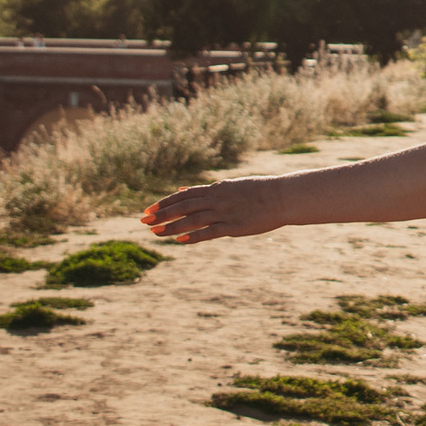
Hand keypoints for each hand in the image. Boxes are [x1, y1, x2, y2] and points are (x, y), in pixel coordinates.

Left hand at [142, 178, 289, 245]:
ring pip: (192, 219)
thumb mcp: (229, 186)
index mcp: (216, 189)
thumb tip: (184, 188)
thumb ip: (206, 190)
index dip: (165, 202)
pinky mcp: (233, 226)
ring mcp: (224, 213)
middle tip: (143, 221)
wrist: (281, 197)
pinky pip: (209, 232)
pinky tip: (179, 240)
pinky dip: (193, 235)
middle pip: (183, 206)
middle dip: (162, 214)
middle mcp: (216, 199)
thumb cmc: (257, 191)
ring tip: (155, 233)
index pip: (184, 195)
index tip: (149, 209)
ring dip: (172, 226)